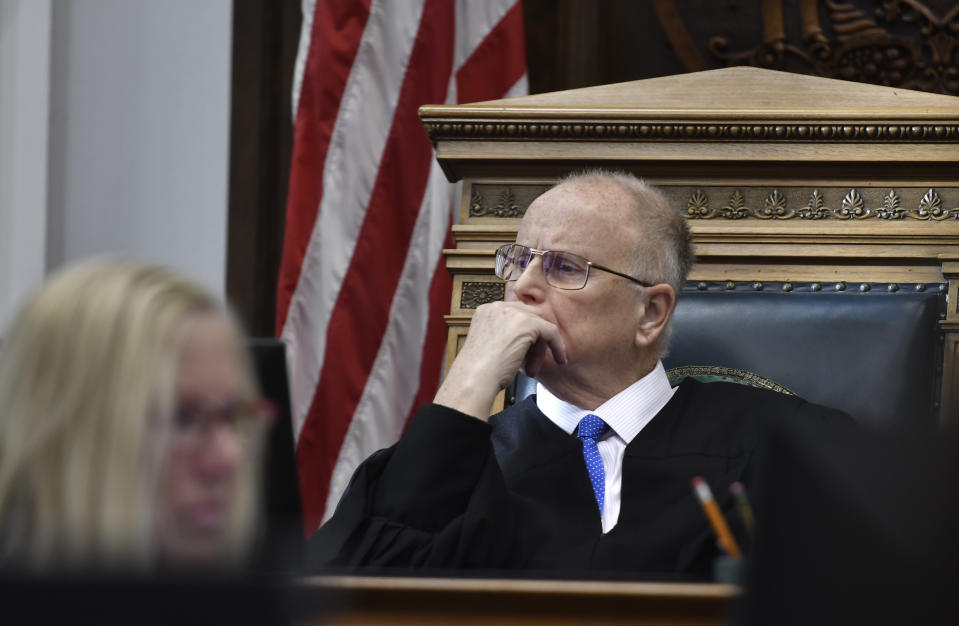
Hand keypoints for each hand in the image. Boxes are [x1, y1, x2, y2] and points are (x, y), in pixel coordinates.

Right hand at [433, 301, 566, 419]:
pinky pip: (550, 332)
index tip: (524, 354)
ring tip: (531, 369)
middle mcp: (497, 307)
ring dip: (539, 348)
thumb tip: (528, 340)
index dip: (524, 336)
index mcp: (486, 311)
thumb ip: (505, 336)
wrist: (474, 379)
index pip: (515, 315)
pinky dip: (557, 346)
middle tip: (529, 364)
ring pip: (540, 325)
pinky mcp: (527, 324)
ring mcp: (512, 313)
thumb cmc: (479, 372)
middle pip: (529, 317)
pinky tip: (560, 359)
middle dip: (533, 341)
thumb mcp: (491, 347)